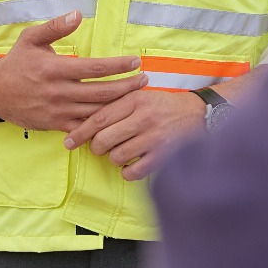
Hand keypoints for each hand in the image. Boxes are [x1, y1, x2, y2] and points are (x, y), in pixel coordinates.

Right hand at [0, 11, 146, 132]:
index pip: (95, 68)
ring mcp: (57, 111)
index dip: (119, 66)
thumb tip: (77, 14)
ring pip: (96, 112)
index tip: (136, 62)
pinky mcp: (55, 125)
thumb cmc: (16, 63)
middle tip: (145, 80)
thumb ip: (55, 27)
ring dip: (119, 106)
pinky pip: (84, 128)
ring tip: (137, 97)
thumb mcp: (31, 39)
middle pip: (102, 92)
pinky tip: (117, 119)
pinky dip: (102, 125)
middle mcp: (58, 92)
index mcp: (55, 69)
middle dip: (127, 87)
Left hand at [64, 88, 205, 181]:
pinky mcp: (164, 155)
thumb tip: (84, 122)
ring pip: (117, 157)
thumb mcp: (140, 95)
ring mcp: (154, 138)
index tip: (68, 142)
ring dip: (115, 158)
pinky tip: (132, 164)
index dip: (80, 132)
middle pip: (103, 140)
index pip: (98, 118)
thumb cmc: (163, 105)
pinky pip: (133, 172)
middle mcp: (143, 118)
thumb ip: (115, 105)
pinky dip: (128, 172)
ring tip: (123, 152)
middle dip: (97, 147)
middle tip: (102, 146)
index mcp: (135, 100)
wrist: (199, 113)